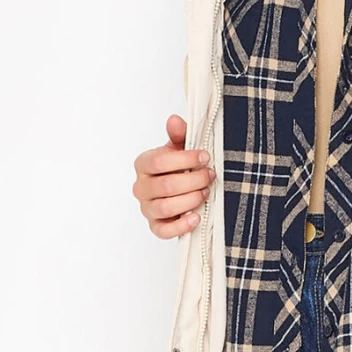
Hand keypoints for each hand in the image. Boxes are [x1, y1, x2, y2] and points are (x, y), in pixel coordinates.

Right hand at [133, 115, 210, 238]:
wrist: (178, 189)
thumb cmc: (177, 167)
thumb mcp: (178, 148)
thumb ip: (178, 135)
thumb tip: (175, 120)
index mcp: (143, 164)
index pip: (159, 162)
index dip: (185, 159)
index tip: (205, 157)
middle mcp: (141, 187)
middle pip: (166, 186)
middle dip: (193, 180)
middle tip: (210, 176)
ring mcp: (146, 208)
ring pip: (165, 207)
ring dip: (190, 200)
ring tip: (205, 193)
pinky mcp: (155, 226)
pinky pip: (164, 231)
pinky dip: (181, 225)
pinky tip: (196, 217)